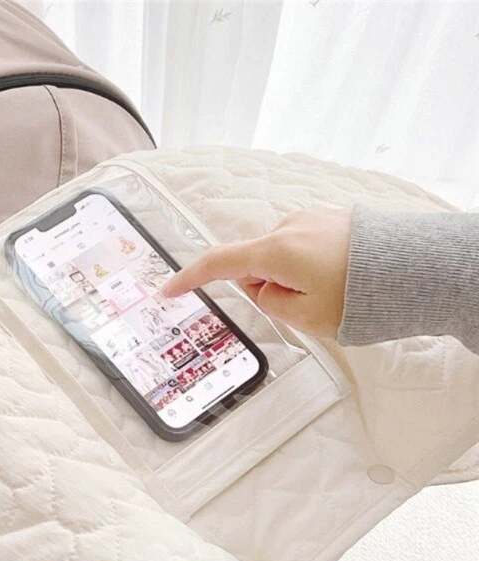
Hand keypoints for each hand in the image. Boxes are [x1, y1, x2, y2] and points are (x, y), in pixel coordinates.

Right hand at [162, 207, 351, 337]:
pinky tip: (340, 274)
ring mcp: (310, 218)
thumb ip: (271, 303)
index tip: (169, 289)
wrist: (415, 267)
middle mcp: (288, 227)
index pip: (219, 264)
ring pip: (280, 255)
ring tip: (333, 290)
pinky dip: (310, 262)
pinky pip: (303, 244)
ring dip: (292, 275)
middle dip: (267, 286)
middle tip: (306, 305)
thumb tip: (265, 287)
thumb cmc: (362, 296)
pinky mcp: (330, 217)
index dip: (190, 278)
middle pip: (254, 263)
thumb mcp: (307, 317)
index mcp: (276, 252)